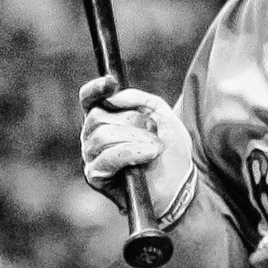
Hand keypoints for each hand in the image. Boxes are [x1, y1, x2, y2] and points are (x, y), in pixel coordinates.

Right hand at [79, 75, 195, 224]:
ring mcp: (92, 157)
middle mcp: (93, 137)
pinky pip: (107, 157)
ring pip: (103, 136)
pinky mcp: (95, 176)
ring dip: (136, 139)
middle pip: (98, 117)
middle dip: (132, 122)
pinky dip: (131, 153)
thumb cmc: (170, 152)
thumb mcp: (162, 116)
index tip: (110, 83)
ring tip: (155, 149)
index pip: (89, 100)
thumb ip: (140, 99)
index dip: (95, 89)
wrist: (179, 185)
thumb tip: (114, 95)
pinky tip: (148, 156)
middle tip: (153, 134)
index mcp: (107, 120)